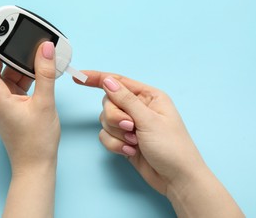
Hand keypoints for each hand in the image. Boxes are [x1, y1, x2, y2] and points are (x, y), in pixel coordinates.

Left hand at [0, 11, 59, 217]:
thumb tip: (45, 48)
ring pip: (4, 71)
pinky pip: (14, 80)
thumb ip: (44, 74)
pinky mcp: (10, 103)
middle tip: (14, 27)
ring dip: (17, 59)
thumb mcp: (44, 104)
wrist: (35, 165)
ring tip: (33, 47)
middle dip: (2, 44)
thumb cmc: (36, 141)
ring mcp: (1, 99)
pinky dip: (25, 72)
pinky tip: (39, 66)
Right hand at [76, 71, 203, 193]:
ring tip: (134, 143)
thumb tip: (108, 81)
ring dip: (117, 134)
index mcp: (148, 97)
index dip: (97, 78)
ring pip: (105, 121)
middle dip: (115, 118)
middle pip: (108, 103)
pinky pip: (106, 137)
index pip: (118, 82)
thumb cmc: (172, 146)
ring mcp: (130, 125)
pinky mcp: (123, 140)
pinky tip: (130, 151)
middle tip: (130, 128)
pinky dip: (115, 145)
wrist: (176, 179)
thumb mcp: (149, 120)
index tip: (79, 77)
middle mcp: (137, 108)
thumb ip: (126, 100)